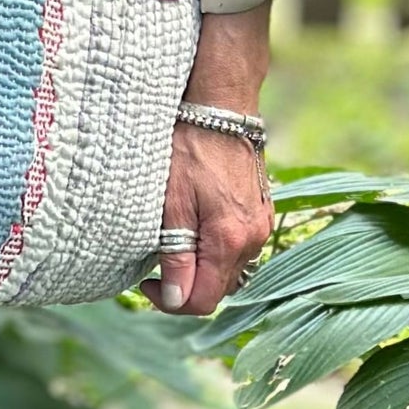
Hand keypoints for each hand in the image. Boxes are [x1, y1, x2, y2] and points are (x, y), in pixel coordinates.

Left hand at [142, 0, 273, 315]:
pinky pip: (239, 248)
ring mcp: (261, 224)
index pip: (203, 300)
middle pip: (219, 289)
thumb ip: (176, 254)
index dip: (170, 301)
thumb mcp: (173, 202)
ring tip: (175, 244)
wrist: (220, 107)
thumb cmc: (191, 148)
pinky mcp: (261, 211)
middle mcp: (253, 238)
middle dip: (186, 286)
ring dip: (202, 268)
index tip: (147, 281)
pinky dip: (217, 249)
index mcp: (230, 240)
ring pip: (230, 270)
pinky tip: (197, 229)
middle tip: (156, 264)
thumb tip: (174, 299)